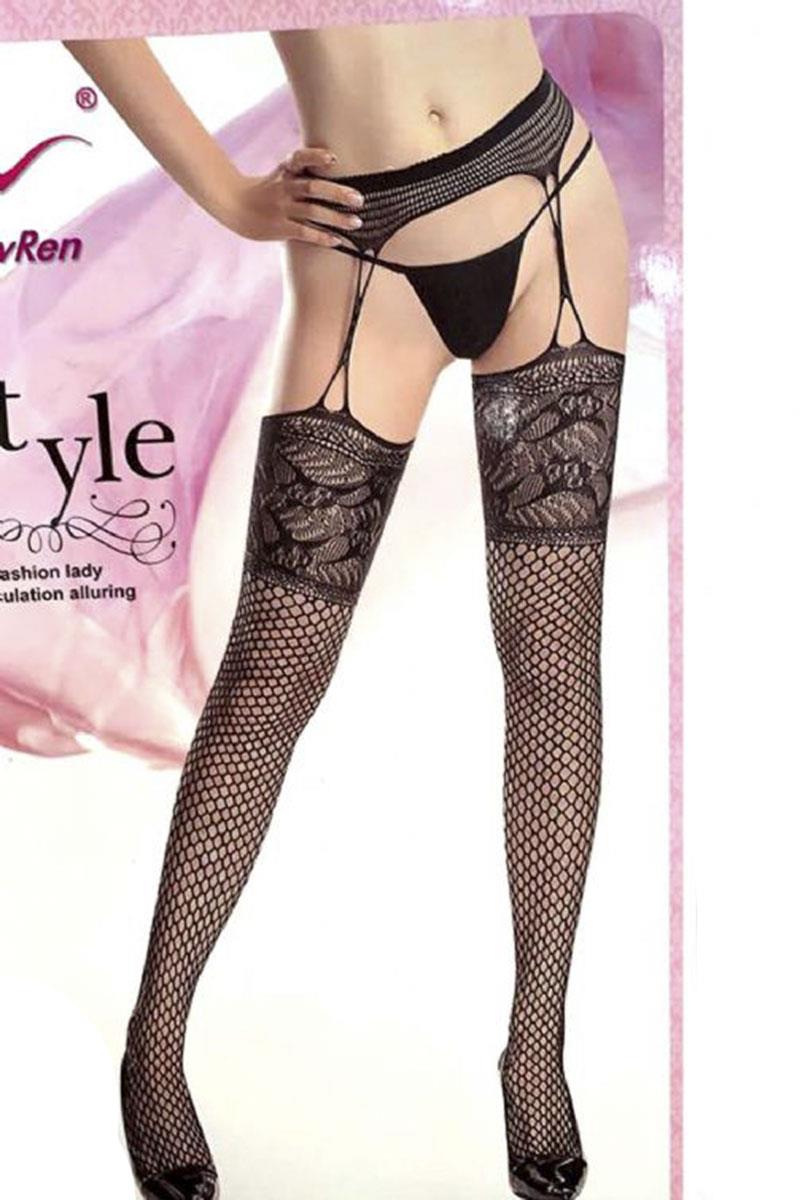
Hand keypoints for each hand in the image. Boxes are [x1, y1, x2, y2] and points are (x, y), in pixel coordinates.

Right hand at [217, 146, 364, 245]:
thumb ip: (302, 172)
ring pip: (313, 211)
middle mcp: (284, 187)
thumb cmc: (264, 190)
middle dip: (339, 194)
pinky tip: (337, 240)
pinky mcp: (279, 227)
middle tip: (360, 200)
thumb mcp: (280, 174)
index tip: (334, 159)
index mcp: (285, 170)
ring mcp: (281, 208)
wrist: (232, 204)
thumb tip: (334, 166)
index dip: (316, 157)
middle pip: (314, 187)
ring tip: (357, 223)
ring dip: (337, 218)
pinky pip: (305, 232)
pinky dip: (322, 236)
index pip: (301, 158)